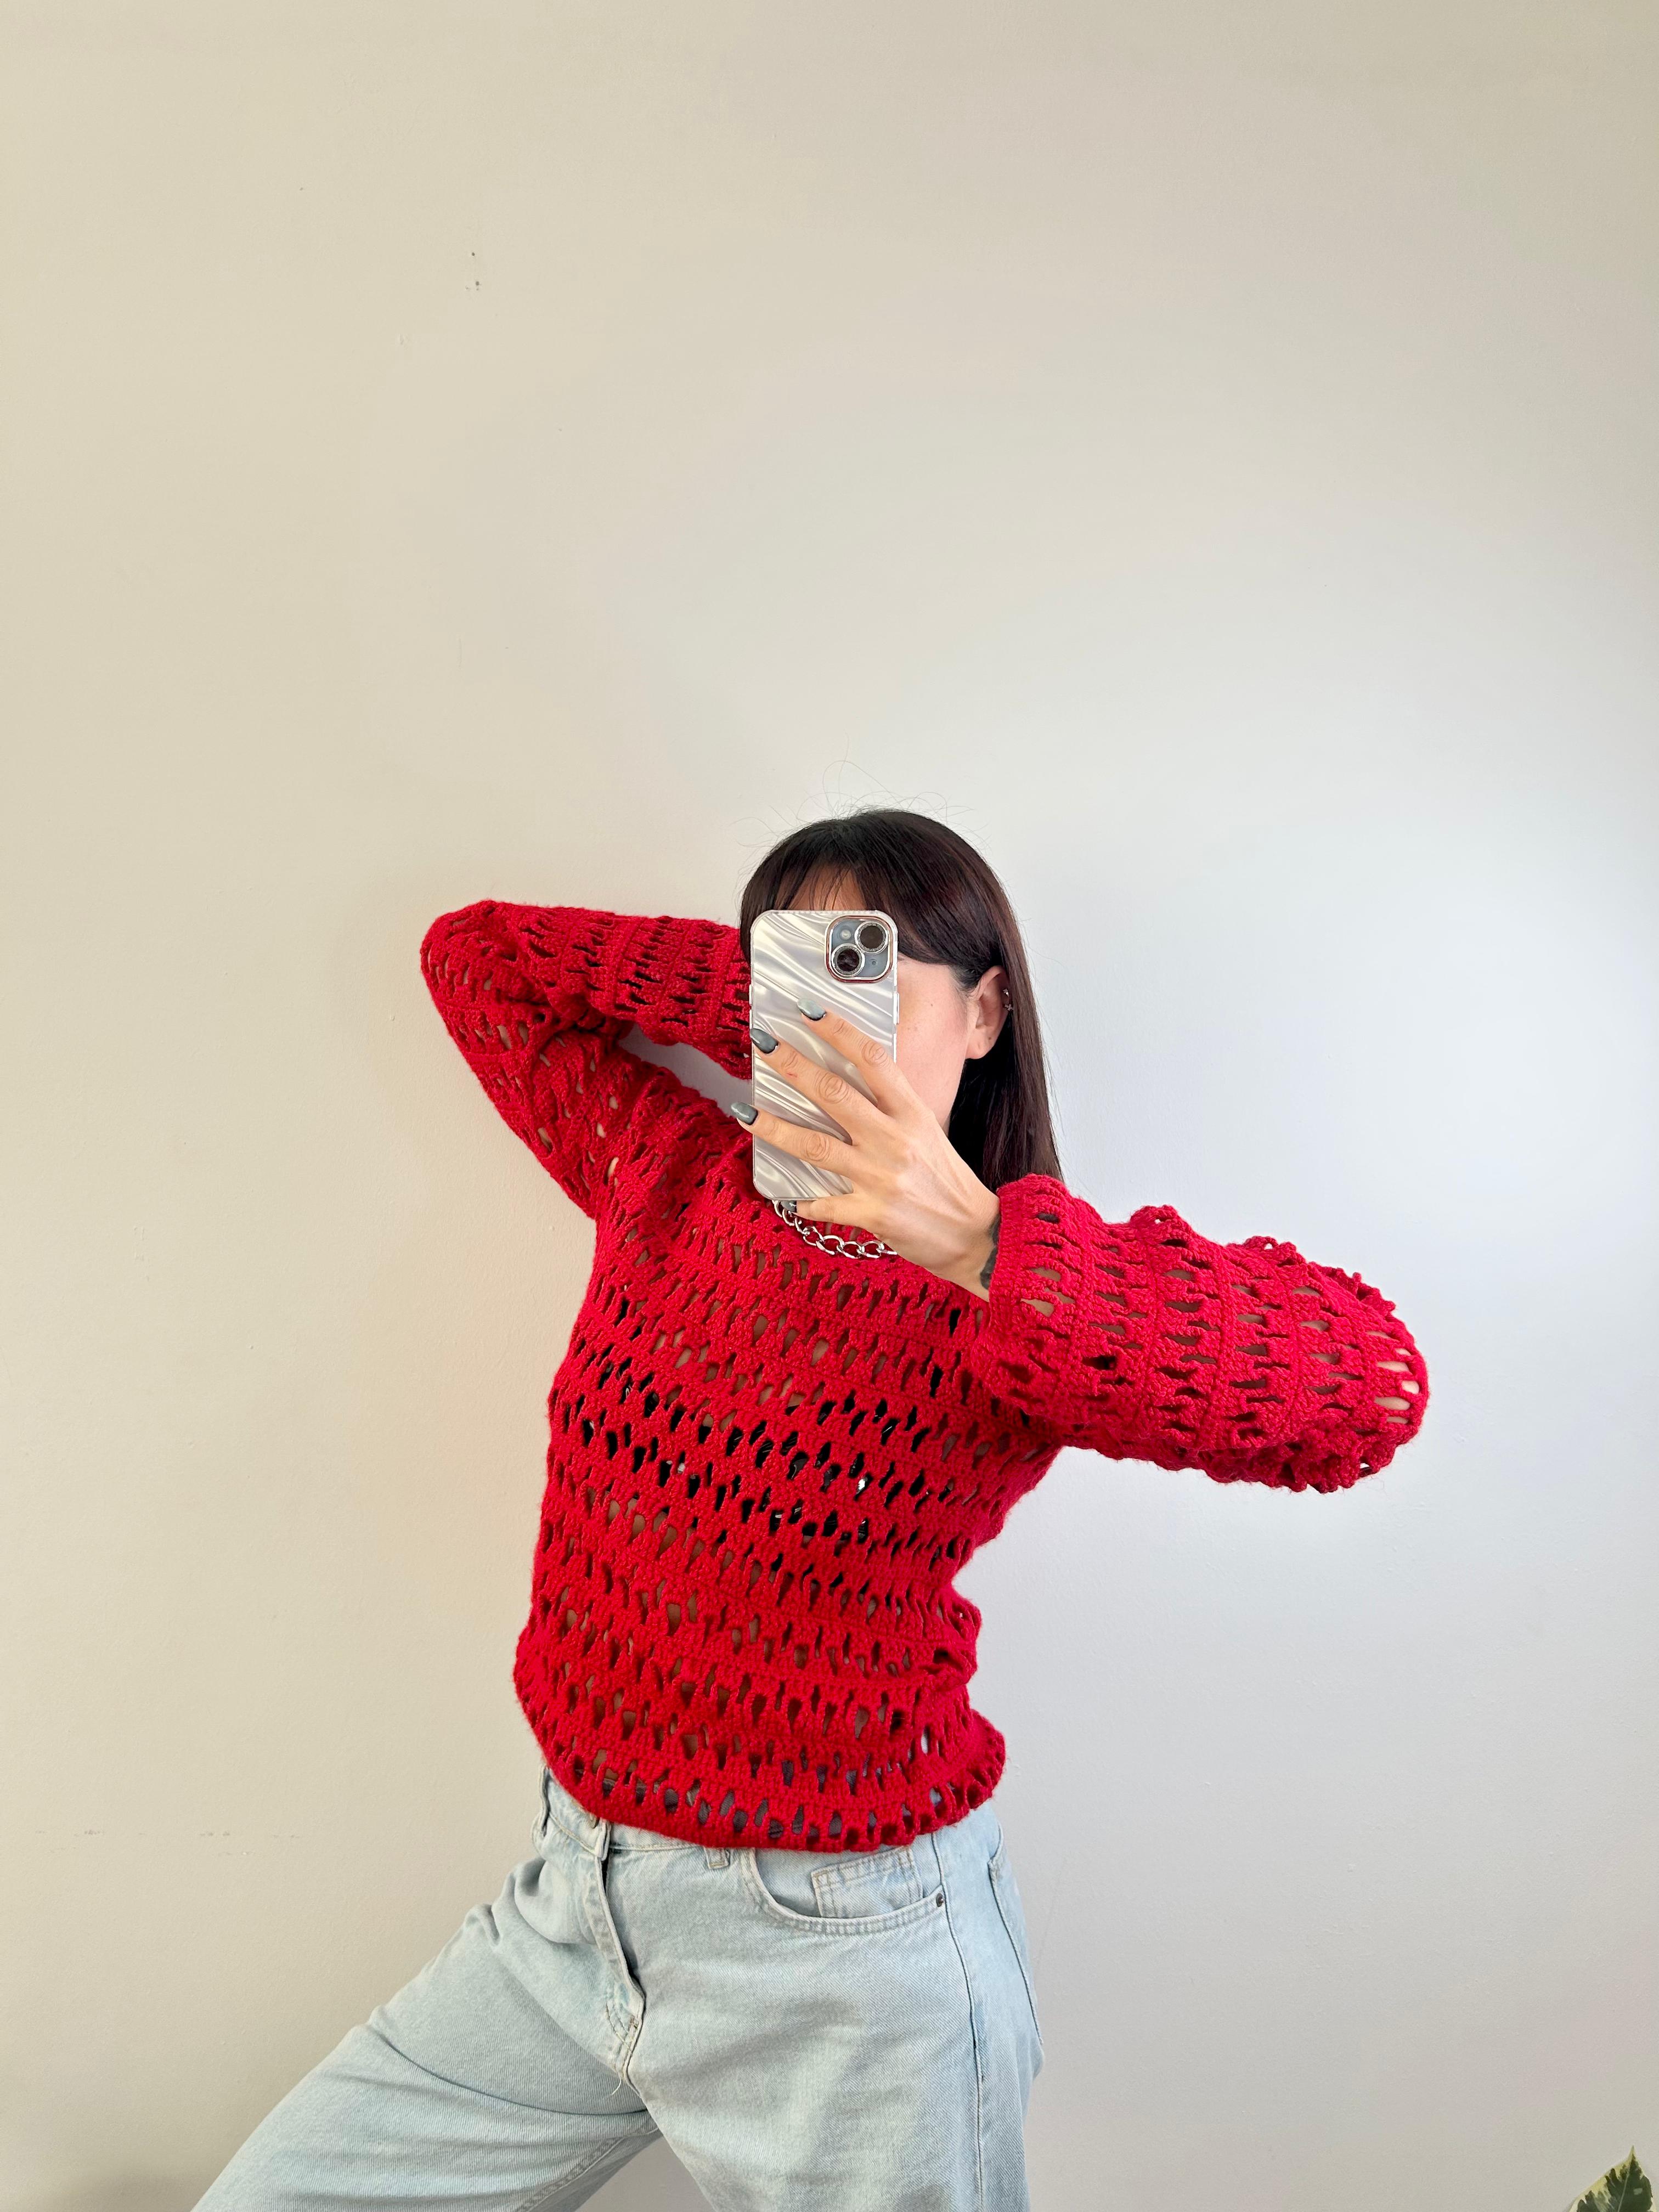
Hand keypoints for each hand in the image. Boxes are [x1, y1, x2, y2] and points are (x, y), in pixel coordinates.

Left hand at [739, 1002, 1001, 1298]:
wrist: (978, 1235)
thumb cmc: (949, 1183)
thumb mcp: (927, 1133)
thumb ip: (892, 1110)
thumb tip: (849, 1086)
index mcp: (913, 1114)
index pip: (873, 1059)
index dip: (839, 1031)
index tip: (808, 1011)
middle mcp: (895, 1140)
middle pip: (835, 1094)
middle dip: (793, 1066)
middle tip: (762, 1045)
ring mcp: (881, 1177)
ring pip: (815, 1145)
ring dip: (773, 1127)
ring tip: (742, 1112)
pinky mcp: (872, 1213)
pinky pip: (824, 1204)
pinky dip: (803, 1202)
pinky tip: (785, 1197)